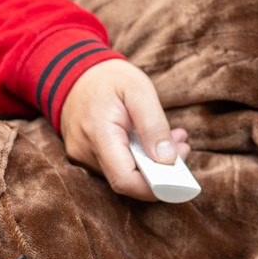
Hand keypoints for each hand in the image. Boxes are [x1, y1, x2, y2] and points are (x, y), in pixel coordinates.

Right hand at [59, 59, 189, 199]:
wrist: (74, 71)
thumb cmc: (108, 78)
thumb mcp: (139, 90)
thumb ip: (154, 125)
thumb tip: (167, 159)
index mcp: (98, 134)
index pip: (125, 180)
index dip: (154, 188)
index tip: (180, 179)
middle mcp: (85, 151)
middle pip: (127, 180)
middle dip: (160, 172)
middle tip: (183, 148)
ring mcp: (83, 155)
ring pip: (123, 173)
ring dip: (151, 162)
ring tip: (173, 138)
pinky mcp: (87, 155)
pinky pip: (116, 165)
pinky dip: (139, 157)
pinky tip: (152, 141)